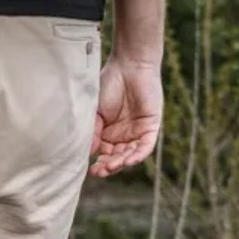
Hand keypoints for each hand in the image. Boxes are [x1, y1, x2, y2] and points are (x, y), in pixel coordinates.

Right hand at [90, 58, 162, 177]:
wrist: (128, 66)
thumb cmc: (107, 85)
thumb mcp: (95, 112)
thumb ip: (92, 132)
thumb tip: (87, 154)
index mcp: (108, 133)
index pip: (104, 155)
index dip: (99, 164)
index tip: (89, 171)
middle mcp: (123, 136)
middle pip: (117, 158)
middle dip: (109, 167)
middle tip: (99, 171)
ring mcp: (137, 132)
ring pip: (131, 155)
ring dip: (122, 163)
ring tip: (110, 167)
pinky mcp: (151, 127)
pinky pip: (146, 146)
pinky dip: (137, 155)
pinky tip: (128, 160)